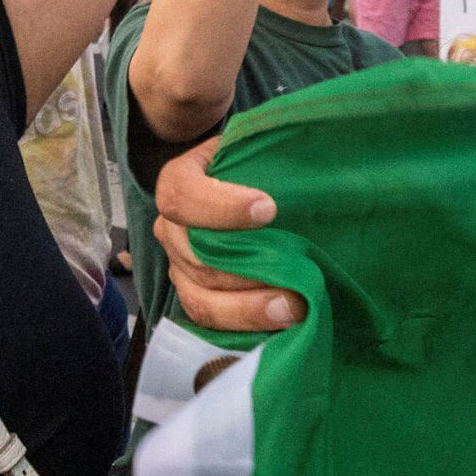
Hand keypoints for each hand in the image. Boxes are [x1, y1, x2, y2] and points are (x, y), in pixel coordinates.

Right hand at [153, 139, 304, 333]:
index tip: (268, 208)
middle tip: (296, 280)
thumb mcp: (256, 147)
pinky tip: (279, 327)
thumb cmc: (256, 168)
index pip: (182, 196)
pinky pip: (210, 323)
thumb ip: (266, 151)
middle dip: (246, 273)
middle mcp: (171, 228)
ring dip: (248, 309)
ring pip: (200, 298)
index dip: (221, 207)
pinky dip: (244, 329)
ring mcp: (180, 267)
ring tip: (293, 310)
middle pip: (194, 258)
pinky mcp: (196, 297)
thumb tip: (303, 157)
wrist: (251, 192)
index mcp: (179, 183)